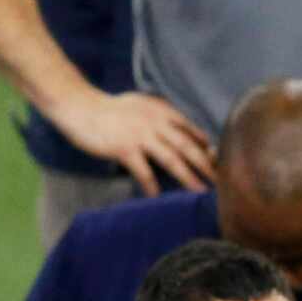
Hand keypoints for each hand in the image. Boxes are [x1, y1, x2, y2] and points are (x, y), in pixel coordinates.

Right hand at [51, 90, 212, 194]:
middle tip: (221, 180)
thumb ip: (163, 115)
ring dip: (188, 177)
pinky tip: (157, 195)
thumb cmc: (110, 109)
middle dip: (207, 165)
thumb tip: (183, 130)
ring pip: (172, 159)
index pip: (191, 130)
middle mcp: (155, 123)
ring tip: (200, 191)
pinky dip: (151, 184)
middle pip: (188, 147)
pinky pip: (143, 171)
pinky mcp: (123, 148)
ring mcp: (140, 136)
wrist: (79, 106)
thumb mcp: (142, 104)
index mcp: (161, 111)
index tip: (220, 160)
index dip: (207, 147)